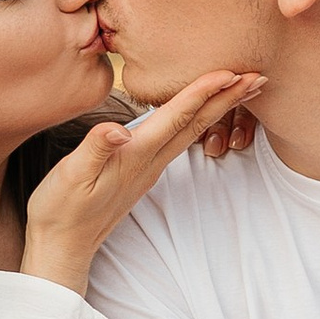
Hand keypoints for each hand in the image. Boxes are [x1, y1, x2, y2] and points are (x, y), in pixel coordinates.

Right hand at [21, 72, 265, 288]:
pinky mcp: (143, 172)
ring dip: (220, 109)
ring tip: (243, 90)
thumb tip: (118, 128)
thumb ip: (95, 149)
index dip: (203, 92)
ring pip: (192, 132)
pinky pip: (180, 141)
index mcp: (136, 155)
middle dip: (228, 98)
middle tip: (258, 75)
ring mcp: (149, 169)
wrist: (62, 247)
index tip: (231, 71)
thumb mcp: (70, 176)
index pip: (177, 117)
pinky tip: (204, 115)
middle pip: (197, 123)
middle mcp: (150, 161)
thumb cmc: (61, 210)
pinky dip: (200, 121)